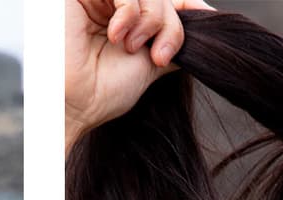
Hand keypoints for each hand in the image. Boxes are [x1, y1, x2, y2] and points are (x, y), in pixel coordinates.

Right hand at [65, 0, 214, 148]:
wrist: (75, 106)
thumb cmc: (102, 91)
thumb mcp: (150, 62)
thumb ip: (172, 41)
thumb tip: (205, 27)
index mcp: (125, 17)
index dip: (187, 4)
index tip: (206, 17)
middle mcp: (110, 4)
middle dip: (169, 22)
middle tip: (160, 54)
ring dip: (151, 19)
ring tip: (131, 47)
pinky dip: (130, 10)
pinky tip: (117, 36)